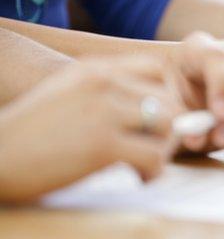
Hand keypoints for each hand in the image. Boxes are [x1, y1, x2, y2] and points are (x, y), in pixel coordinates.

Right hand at [0, 57, 184, 203]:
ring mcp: (103, 110)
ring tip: (145, 164)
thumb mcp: (68, 94)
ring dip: (164, 149)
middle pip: (169, 99)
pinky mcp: (102, 144)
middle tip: (154, 149)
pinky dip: (154, 171)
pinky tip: (138, 177)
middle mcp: (103, 82)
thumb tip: (155, 111)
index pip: (157, 69)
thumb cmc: (31, 134)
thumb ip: (108, 93)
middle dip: (169, 128)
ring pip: (168, 124)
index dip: (168, 96)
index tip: (157, 121)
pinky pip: (154, 155)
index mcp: (94, 68)